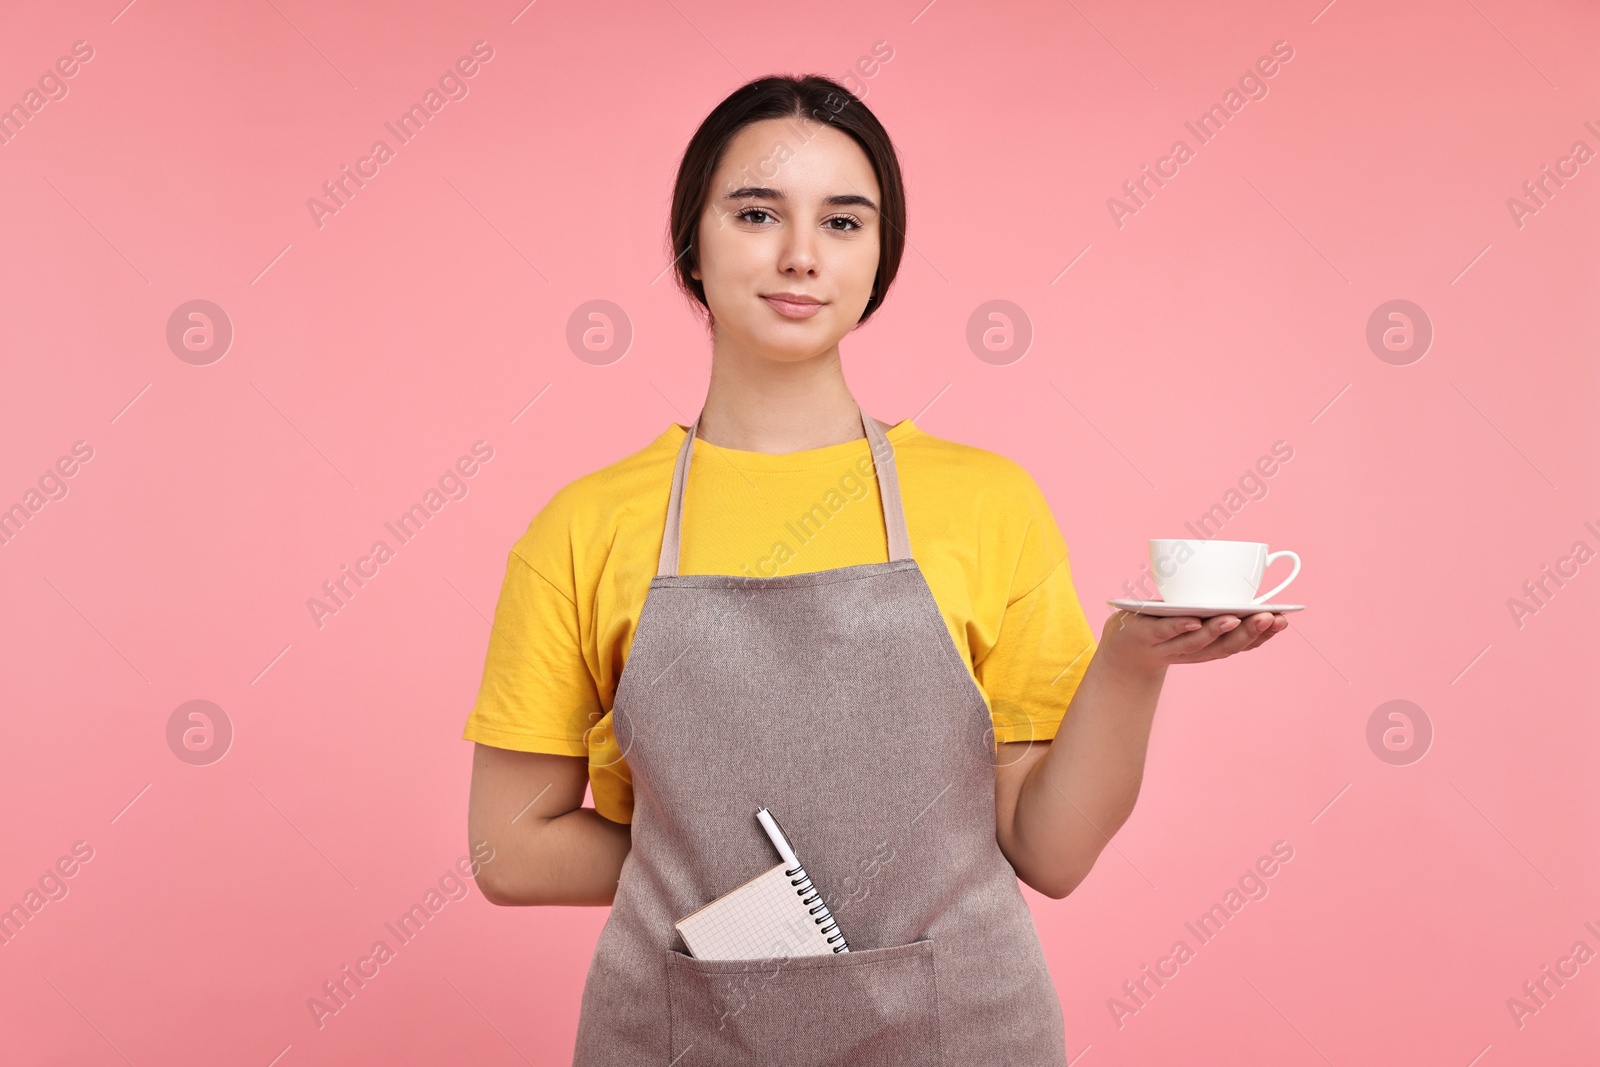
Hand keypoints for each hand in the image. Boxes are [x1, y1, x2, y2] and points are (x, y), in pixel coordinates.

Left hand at [1097, 608, 1288, 676]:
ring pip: (1198, 641)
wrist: (1123, 650)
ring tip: (1234, 617)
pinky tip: (1192, 619)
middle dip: (1249, 631)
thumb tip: (1247, 574)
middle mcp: (1194, 650)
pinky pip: (1165, 632)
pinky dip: (1180, 627)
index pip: (1242, 643)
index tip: (1283, 620)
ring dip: (1217, 630)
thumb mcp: (1194, 615)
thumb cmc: (1165, 626)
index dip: (1264, 635)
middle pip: (1226, 645)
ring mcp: (1170, 645)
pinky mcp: (1146, 636)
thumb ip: (1216, 602)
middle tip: (1267, 617)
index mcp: (1211, 645)